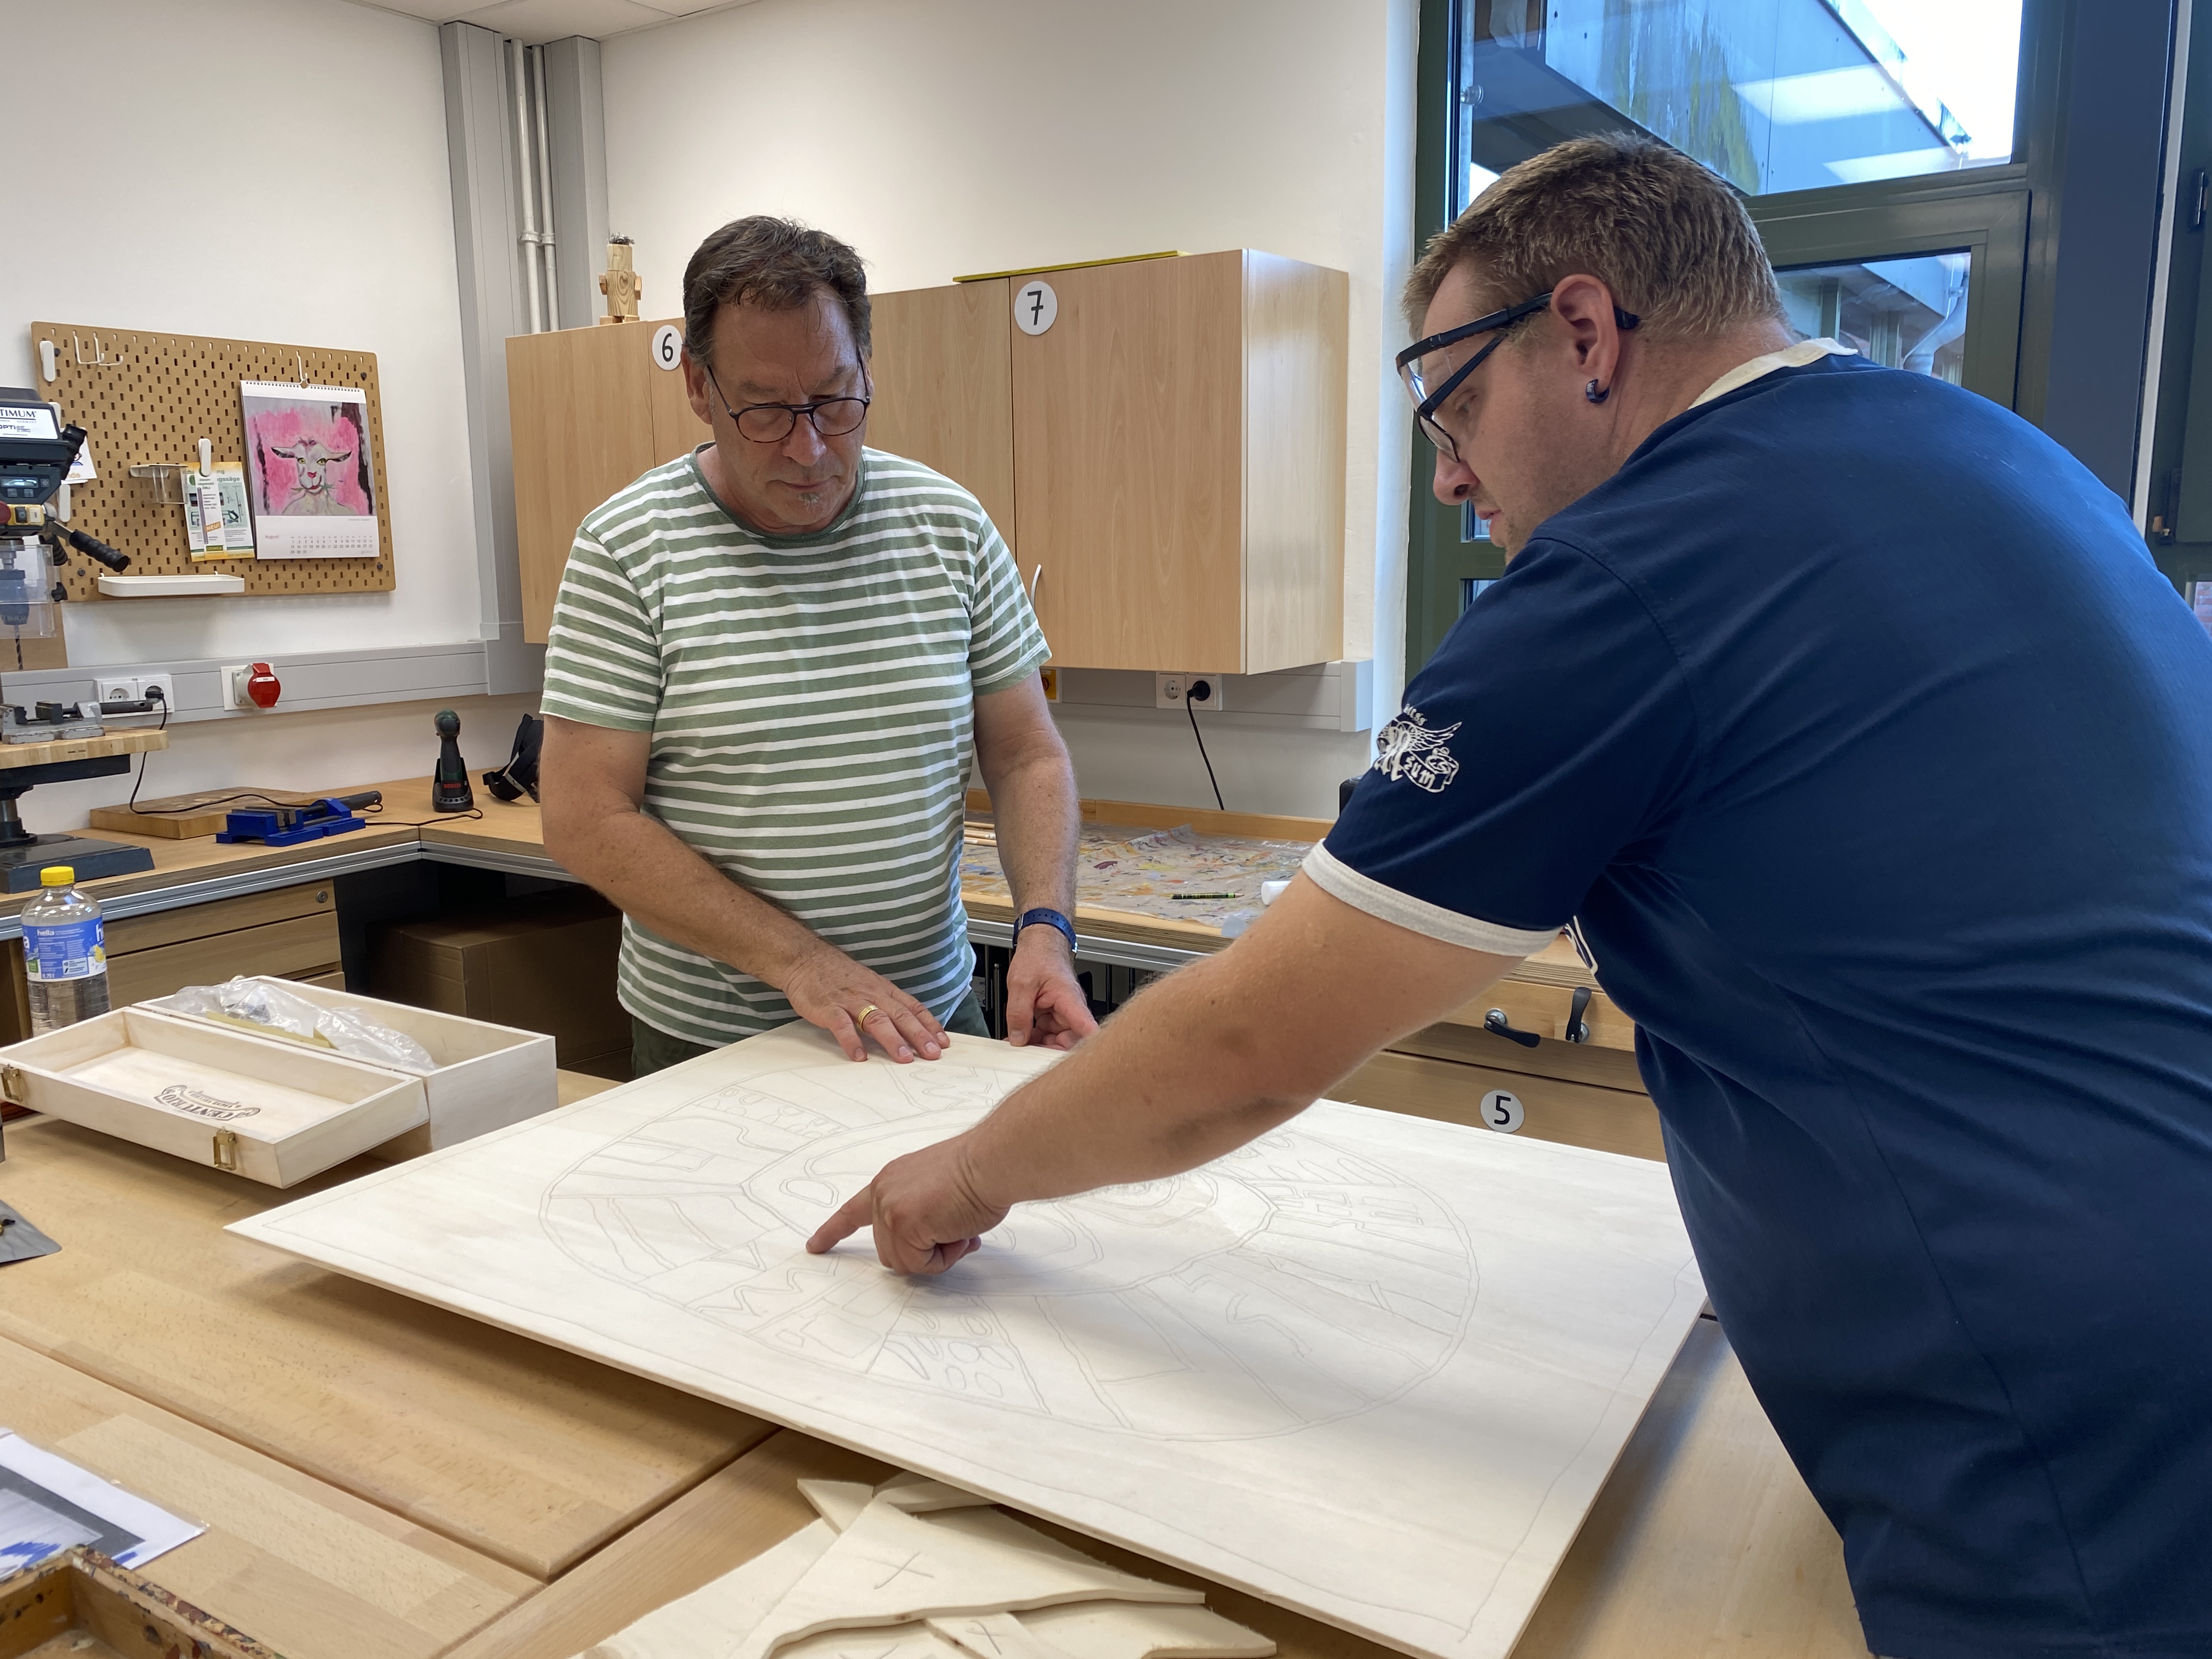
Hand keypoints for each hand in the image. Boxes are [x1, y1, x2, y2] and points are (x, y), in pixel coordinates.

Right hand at [781, 944, 946, 1062]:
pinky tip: (859, 1055)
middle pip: (900, 1016)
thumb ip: (887, 1005)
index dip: (930, 1025)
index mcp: (883, 990)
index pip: (913, 1008)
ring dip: (892, 1039)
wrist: (806, 958)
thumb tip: (907, 1027)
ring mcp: (850, 1001)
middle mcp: (872, 995)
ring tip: (904, 1058)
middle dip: (919, 1036)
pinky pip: (842, 1025)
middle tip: (933, 1054)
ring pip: (876, 1020)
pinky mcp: (829, 1008)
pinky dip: (851, 1040)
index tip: (944, 1042)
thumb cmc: (839, 975)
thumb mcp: (870, 985)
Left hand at [806, 1130, 1008, 1272]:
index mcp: (892, 1180)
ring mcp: (890, 1209)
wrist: (992, 1162)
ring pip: (905, 1262)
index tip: (815, 1245)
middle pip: (890, 1251)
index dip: (834, 1230)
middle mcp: (883, 1192)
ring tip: (959, 1228)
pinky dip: (944, 1258)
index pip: (854, 1210)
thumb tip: (941, 1242)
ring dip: (938, 1255)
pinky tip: (958, 1232)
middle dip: (925, 1252)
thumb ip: (926, 1216)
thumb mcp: (940, 1192)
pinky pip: (921, 1265)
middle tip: (957, 1233)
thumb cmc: (980, 1171)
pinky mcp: (903, 1225)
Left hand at [1005, 927, 1098, 1049]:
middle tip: (1028, 1057)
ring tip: (1019, 1046)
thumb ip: (1018, 1014)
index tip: (1080, 1064)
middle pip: (1071, 1042)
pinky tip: (1020, 1037)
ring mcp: (1063, 1012)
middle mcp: (1071, 1009)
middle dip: (1050, 1052)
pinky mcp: (1054, 1014)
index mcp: (1069, 1000)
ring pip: (1057, 1040)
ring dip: (1039, 1045)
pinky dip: (1034, 1037)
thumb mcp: (1021, 984)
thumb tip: (1018, 1039)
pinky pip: (1047, 1032)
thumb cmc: (1038, 955)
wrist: (1040, 942)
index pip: (1087, 1029)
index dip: (1087, 1049)